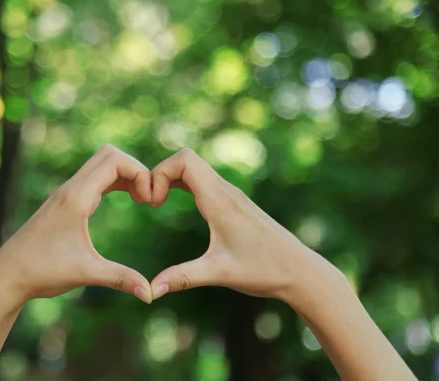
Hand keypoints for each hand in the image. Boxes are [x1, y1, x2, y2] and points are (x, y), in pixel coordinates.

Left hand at [0, 145, 153, 304]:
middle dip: (136, 170)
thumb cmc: (41, 272)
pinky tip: (125, 201)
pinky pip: (94, 178)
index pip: (114, 161)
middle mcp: (70, 189)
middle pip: (109, 154)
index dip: (140, 173)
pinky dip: (114, 182)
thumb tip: (150, 294)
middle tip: (148, 198)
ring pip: (101, 164)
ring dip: (125, 175)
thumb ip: (120, 279)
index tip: (149, 201)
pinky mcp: (64, 202)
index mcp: (75, 198)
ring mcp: (65, 193)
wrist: (6, 276)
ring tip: (142, 200)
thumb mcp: (85, 274)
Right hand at [149, 148, 326, 300]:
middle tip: (151, 202)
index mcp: (220, 201)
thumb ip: (182, 278)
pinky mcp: (234, 203)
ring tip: (157, 203)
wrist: (300, 271)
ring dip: (171, 178)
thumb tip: (149, 292)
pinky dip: (183, 184)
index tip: (153, 202)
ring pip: (195, 168)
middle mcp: (226, 191)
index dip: (160, 173)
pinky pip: (203, 180)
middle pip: (186, 158)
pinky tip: (177, 204)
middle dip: (160, 174)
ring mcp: (231, 195)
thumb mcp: (220, 274)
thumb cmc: (264, 270)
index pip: (184, 160)